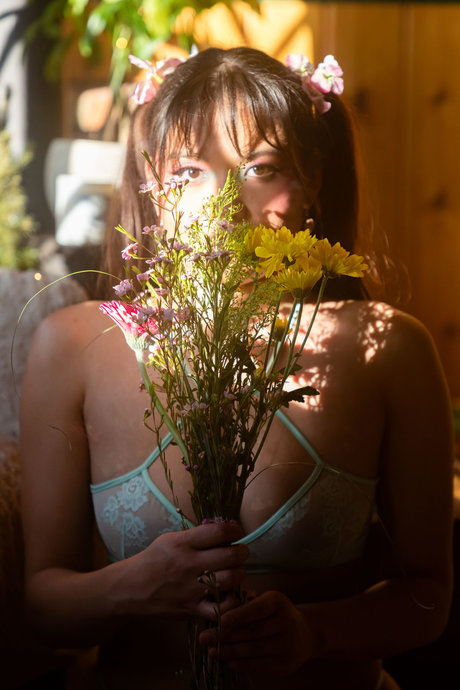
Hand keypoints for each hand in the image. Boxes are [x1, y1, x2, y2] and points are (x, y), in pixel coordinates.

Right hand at [124, 521, 247, 619]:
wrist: (130, 589)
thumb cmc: (152, 560)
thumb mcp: (169, 539)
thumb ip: (195, 536)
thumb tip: (223, 530)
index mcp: (183, 543)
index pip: (219, 531)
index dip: (235, 529)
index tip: (237, 531)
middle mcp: (189, 564)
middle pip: (231, 555)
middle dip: (242, 552)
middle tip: (240, 553)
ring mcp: (191, 588)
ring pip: (232, 579)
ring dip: (238, 574)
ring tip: (234, 572)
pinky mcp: (191, 609)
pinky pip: (221, 609)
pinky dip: (230, 602)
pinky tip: (228, 594)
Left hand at [199, 591, 315, 673]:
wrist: (307, 633)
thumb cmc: (276, 614)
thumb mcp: (266, 601)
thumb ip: (246, 604)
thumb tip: (220, 611)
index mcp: (279, 602)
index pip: (257, 609)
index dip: (239, 615)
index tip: (220, 620)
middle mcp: (286, 622)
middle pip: (252, 631)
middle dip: (225, 635)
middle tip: (204, 638)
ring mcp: (288, 645)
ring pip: (254, 649)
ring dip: (230, 651)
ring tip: (212, 651)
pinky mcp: (286, 663)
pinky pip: (260, 664)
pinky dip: (242, 664)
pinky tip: (228, 661)